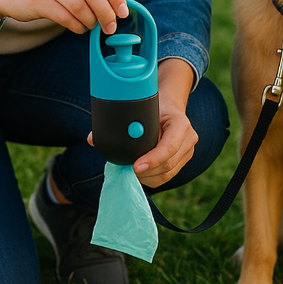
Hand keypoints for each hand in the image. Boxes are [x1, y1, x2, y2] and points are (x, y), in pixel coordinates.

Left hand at [133, 58, 197, 187]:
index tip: (135, 166)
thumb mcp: (141, 109)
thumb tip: (92, 139)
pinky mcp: (183, 161)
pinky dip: (151, 177)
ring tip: (130, 172)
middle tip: (126, 172)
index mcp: (181, 123)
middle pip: (168, 165)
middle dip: (146, 172)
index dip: (153, 159)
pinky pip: (167, 176)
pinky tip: (139, 172)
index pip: (169, 146)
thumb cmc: (154, 105)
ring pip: (167, 174)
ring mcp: (188, 151)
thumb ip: (120, 124)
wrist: (169, 105)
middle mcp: (189, 138)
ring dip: (147, 177)